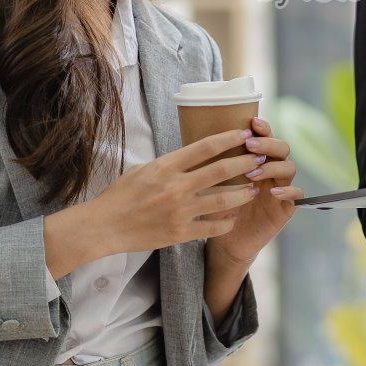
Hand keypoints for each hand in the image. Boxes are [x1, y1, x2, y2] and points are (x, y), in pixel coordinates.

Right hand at [42, 127, 262, 276]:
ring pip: (223, 201)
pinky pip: (212, 227)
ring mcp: (179, 211)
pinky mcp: (180, 233)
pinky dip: (226, 222)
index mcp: (166, 166)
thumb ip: (169, 164)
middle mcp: (176, 186)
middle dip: (245, 162)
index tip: (245, 133)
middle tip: (260, 158)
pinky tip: (234, 217)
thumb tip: (190, 156)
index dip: (229, 138)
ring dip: (243, 193)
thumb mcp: (143, 169)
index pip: (205, 147)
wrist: (105, 226)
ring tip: (254, 189)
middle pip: (221, 171)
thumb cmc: (121, 195)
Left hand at [205, 116, 301, 270]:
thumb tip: (199, 137)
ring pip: (289, 168)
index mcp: (257, 160)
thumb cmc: (217, 209)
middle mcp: (272, 171)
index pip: (266, 137)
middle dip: (267, 144)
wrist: (226, 241)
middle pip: (282, 148)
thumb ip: (214, 163)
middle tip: (249, 146)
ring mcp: (281, 188)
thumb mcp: (212, 183)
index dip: (263, 128)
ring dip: (273, 167)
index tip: (252, 122)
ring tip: (253, 173)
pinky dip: (288, 191)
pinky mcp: (286, 208)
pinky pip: (297, 195)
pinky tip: (274, 193)